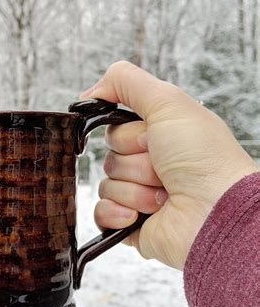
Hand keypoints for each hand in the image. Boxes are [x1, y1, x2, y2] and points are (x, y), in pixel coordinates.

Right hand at [80, 61, 257, 269]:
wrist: (215, 214)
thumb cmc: (204, 159)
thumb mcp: (168, 102)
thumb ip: (126, 82)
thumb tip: (90, 93)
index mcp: (159, 138)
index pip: (116, 131)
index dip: (128, 136)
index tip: (151, 139)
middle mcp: (150, 165)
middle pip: (110, 158)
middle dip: (134, 164)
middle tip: (162, 169)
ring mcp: (140, 196)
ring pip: (107, 185)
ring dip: (133, 190)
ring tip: (163, 196)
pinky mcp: (131, 224)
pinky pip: (101, 213)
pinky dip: (117, 213)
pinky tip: (139, 215)